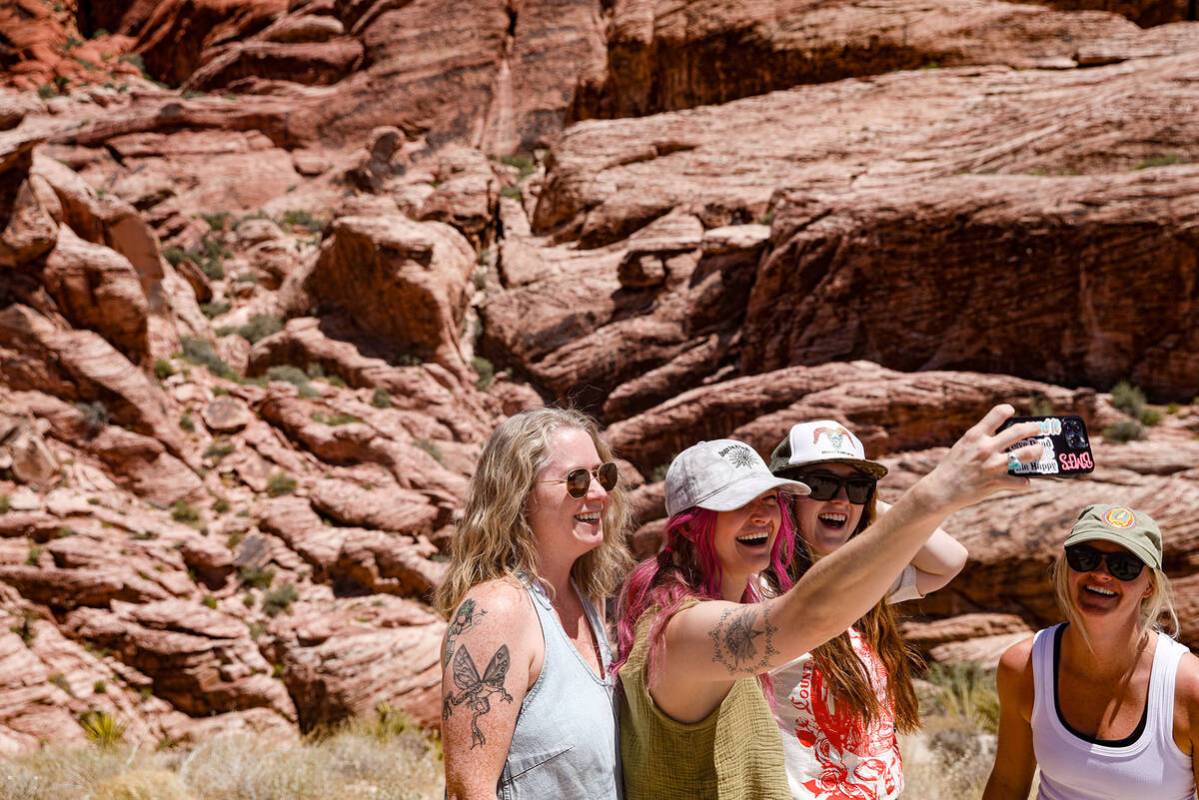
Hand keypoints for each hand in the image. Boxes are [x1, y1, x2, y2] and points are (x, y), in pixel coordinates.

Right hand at [919, 404, 1042, 512]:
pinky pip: (1020, 481)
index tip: (1011, 411)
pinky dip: (1024, 482)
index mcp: (975, 435)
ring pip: (1027, 454)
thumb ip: (980, 439)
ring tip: (1039, 451)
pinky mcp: (996, 482)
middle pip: (1019, 431)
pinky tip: (1024, 482)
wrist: (942, 490)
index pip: (997, 414)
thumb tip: (1002, 436)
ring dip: (1037, 451)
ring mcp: (993, 465)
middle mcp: (986, 447)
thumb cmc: (952, 466)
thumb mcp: (963, 446)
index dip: (1007, 410)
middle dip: (1033, 429)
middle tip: (1037, 429)